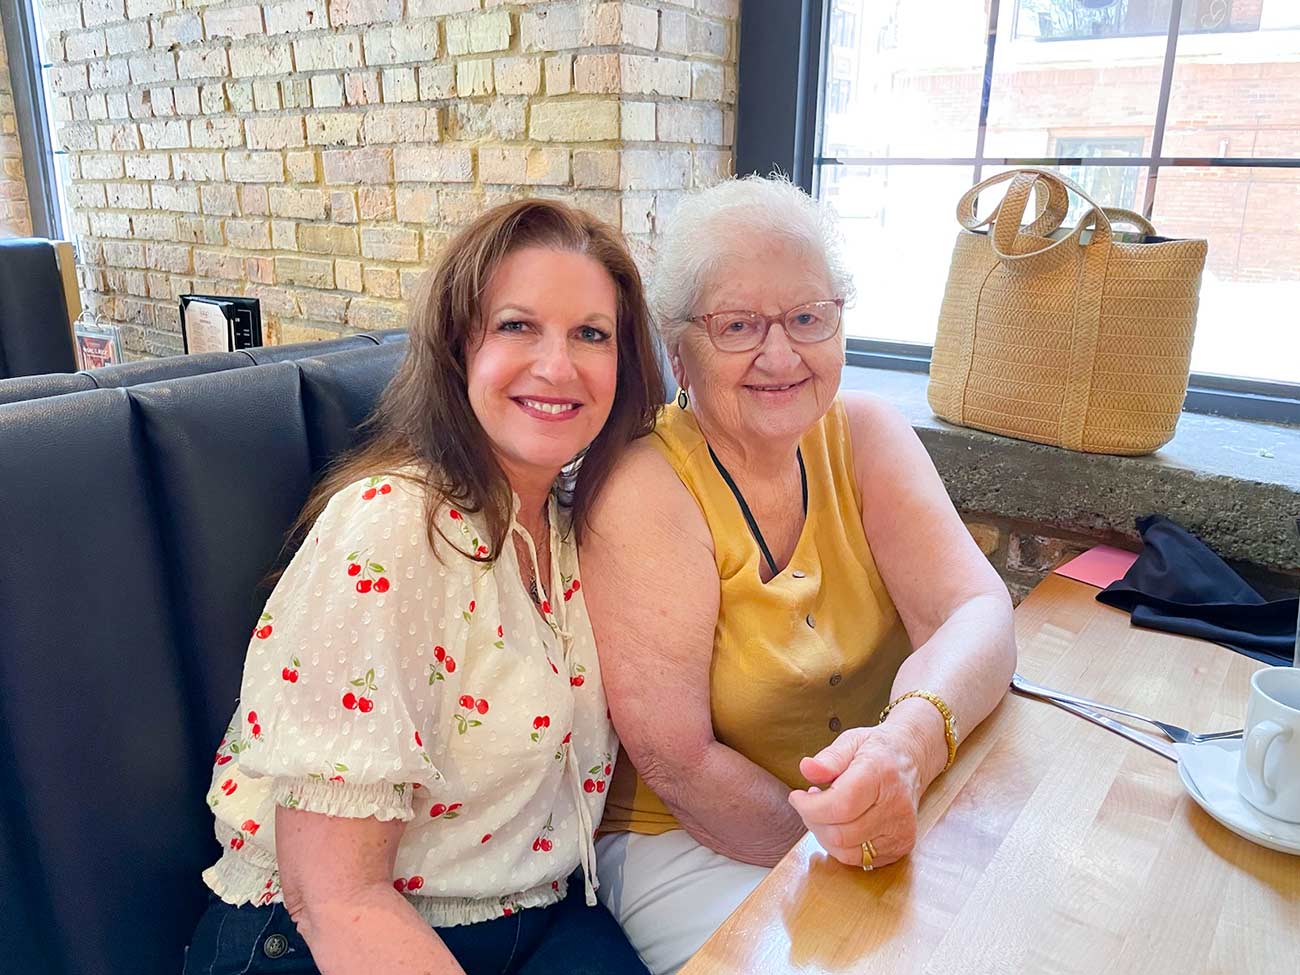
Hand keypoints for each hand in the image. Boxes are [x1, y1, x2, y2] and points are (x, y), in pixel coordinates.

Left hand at [786, 725, 923, 868]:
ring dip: (825, 837)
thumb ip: (828, 758)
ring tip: (823, 813)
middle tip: (809, 804)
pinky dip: (842, 847)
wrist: (912, 760)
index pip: (841, 806)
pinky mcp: (902, 846)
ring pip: (848, 852)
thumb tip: (807, 769)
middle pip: (841, 834)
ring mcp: (901, 830)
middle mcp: (896, 806)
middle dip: (814, 821)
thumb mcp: (851, 741)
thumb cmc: (878, 750)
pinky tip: (840, 825)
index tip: (797, 797)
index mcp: (881, 775)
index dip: (810, 807)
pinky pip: (861, 860)